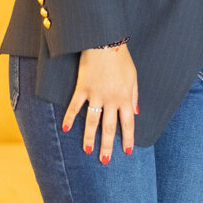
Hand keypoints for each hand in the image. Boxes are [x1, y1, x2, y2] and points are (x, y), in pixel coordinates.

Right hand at [62, 43, 137, 162]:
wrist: (106, 41)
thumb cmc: (121, 59)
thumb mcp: (133, 76)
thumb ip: (134, 95)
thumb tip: (136, 112)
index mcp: (125, 97)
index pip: (128, 123)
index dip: (128, 138)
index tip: (127, 151)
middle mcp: (111, 99)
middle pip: (109, 127)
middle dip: (107, 145)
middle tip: (105, 161)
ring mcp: (96, 95)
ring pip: (92, 122)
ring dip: (89, 138)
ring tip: (88, 151)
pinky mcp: (82, 88)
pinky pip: (75, 106)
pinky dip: (69, 118)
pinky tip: (65, 129)